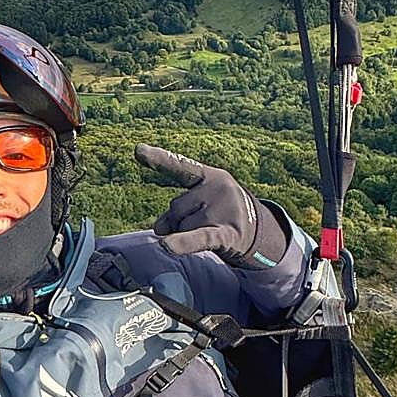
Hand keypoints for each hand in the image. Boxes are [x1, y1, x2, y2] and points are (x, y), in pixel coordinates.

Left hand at [135, 143, 287, 268]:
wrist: (258, 233)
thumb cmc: (220, 214)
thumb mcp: (198, 205)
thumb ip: (174, 212)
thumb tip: (158, 230)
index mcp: (209, 176)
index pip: (180, 167)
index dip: (159, 159)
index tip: (138, 150)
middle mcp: (218, 188)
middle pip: (175, 207)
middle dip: (179, 220)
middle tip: (201, 223)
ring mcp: (224, 210)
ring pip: (183, 227)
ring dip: (188, 235)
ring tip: (210, 232)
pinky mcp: (227, 234)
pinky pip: (198, 238)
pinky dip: (182, 244)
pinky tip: (166, 246)